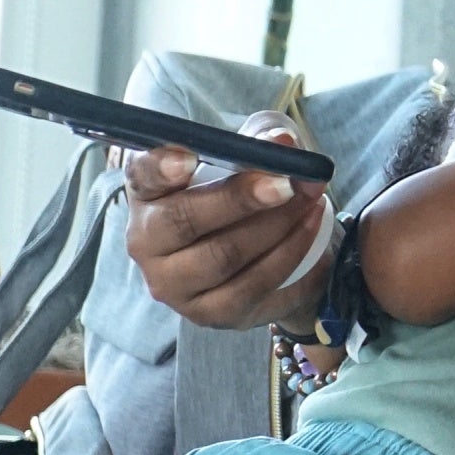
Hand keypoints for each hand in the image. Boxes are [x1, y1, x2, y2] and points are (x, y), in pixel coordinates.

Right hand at [123, 133, 331, 328]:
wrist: (258, 256)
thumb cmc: (240, 198)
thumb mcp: (245, 161)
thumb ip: (259, 144)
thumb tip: (281, 141)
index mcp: (148, 193)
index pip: (142, 176)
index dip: (161, 167)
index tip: (188, 158)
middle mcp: (146, 242)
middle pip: (183, 220)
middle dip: (239, 199)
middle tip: (286, 183)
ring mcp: (174, 284)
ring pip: (223, 257)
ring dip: (276, 226)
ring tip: (311, 201)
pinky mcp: (208, 313)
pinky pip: (252, 287)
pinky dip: (289, 255)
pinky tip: (312, 230)